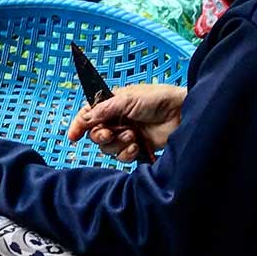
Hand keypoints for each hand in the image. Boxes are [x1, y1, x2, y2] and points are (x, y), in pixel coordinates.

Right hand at [68, 83, 185, 161]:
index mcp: (112, 105)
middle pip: (95, 135)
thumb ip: (104, 109)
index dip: (78, 126)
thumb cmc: (158, 99)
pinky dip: (127, 153)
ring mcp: (127, 134)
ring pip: (108, 147)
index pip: (89, 116)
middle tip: (108, 133)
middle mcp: (117, 120)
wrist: (183, 113)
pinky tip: (137, 146)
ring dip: (117, 143)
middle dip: (100, 136)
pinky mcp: (137, 148)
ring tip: (132, 136)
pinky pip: (122, 156)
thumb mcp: (128, 99)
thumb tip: (85, 119)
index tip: (73, 136)